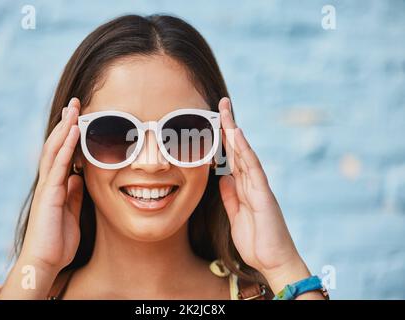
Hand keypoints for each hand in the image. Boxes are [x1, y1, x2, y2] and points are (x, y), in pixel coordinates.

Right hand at [20, 97, 82, 273]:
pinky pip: (58, 165)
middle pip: (57, 147)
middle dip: (66, 124)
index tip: (78, 118)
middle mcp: (50, 182)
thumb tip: (79, 177)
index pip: (62, 154)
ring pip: (55, 151)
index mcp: (56, 186)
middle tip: (76, 104)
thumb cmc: (58, 240)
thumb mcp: (72, 212)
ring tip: (74, 109)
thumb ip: (74, 194)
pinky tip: (73, 132)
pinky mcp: (49, 194)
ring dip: (65, 128)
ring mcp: (48, 187)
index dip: (69, 136)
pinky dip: (66, 147)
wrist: (45, 261)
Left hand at [218, 97, 309, 290]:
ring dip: (234, 132)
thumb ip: (230, 196)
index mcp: (245, 187)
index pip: (232, 158)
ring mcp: (259, 187)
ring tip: (225, 111)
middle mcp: (253, 182)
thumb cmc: (257, 240)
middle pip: (238, 149)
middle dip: (229, 127)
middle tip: (221, 104)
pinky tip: (236, 135)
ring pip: (245, 153)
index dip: (223, 139)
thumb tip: (223, 178)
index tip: (214, 121)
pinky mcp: (264, 195)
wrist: (274, 261)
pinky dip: (244, 150)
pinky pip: (253, 168)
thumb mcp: (236, 216)